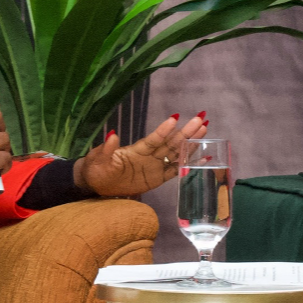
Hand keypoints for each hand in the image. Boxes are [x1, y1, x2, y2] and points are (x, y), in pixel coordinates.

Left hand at [74, 113, 207, 196]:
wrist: (97, 184)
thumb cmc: (97, 168)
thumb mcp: (98, 158)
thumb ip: (107, 149)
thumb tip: (111, 134)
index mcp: (137, 150)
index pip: (153, 139)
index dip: (164, 130)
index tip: (175, 118)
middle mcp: (149, 155)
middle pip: (171, 143)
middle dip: (186, 132)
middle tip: (201, 118)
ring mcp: (155, 166)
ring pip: (177, 153)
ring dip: (191, 143)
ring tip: (205, 129)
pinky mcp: (158, 178)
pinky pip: (176, 170)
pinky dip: (190, 163)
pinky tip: (204, 157)